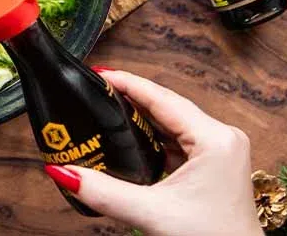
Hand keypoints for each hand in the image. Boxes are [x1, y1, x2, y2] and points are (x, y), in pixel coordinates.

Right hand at [43, 69, 261, 235]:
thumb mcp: (152, 214)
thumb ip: (104, 192)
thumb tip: (64, 172)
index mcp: (216, 140)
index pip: (162, 98)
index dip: (128, 83)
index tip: (100, 73)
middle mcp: (223, 138)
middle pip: (167, 107)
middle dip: (131, 98)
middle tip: (97, 89)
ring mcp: (221, 150)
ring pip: (173, 123)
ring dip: (142, 117)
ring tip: (108, 107)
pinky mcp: (215, 163)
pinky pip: (179, 139)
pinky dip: (154, 136)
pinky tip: (132, 137)